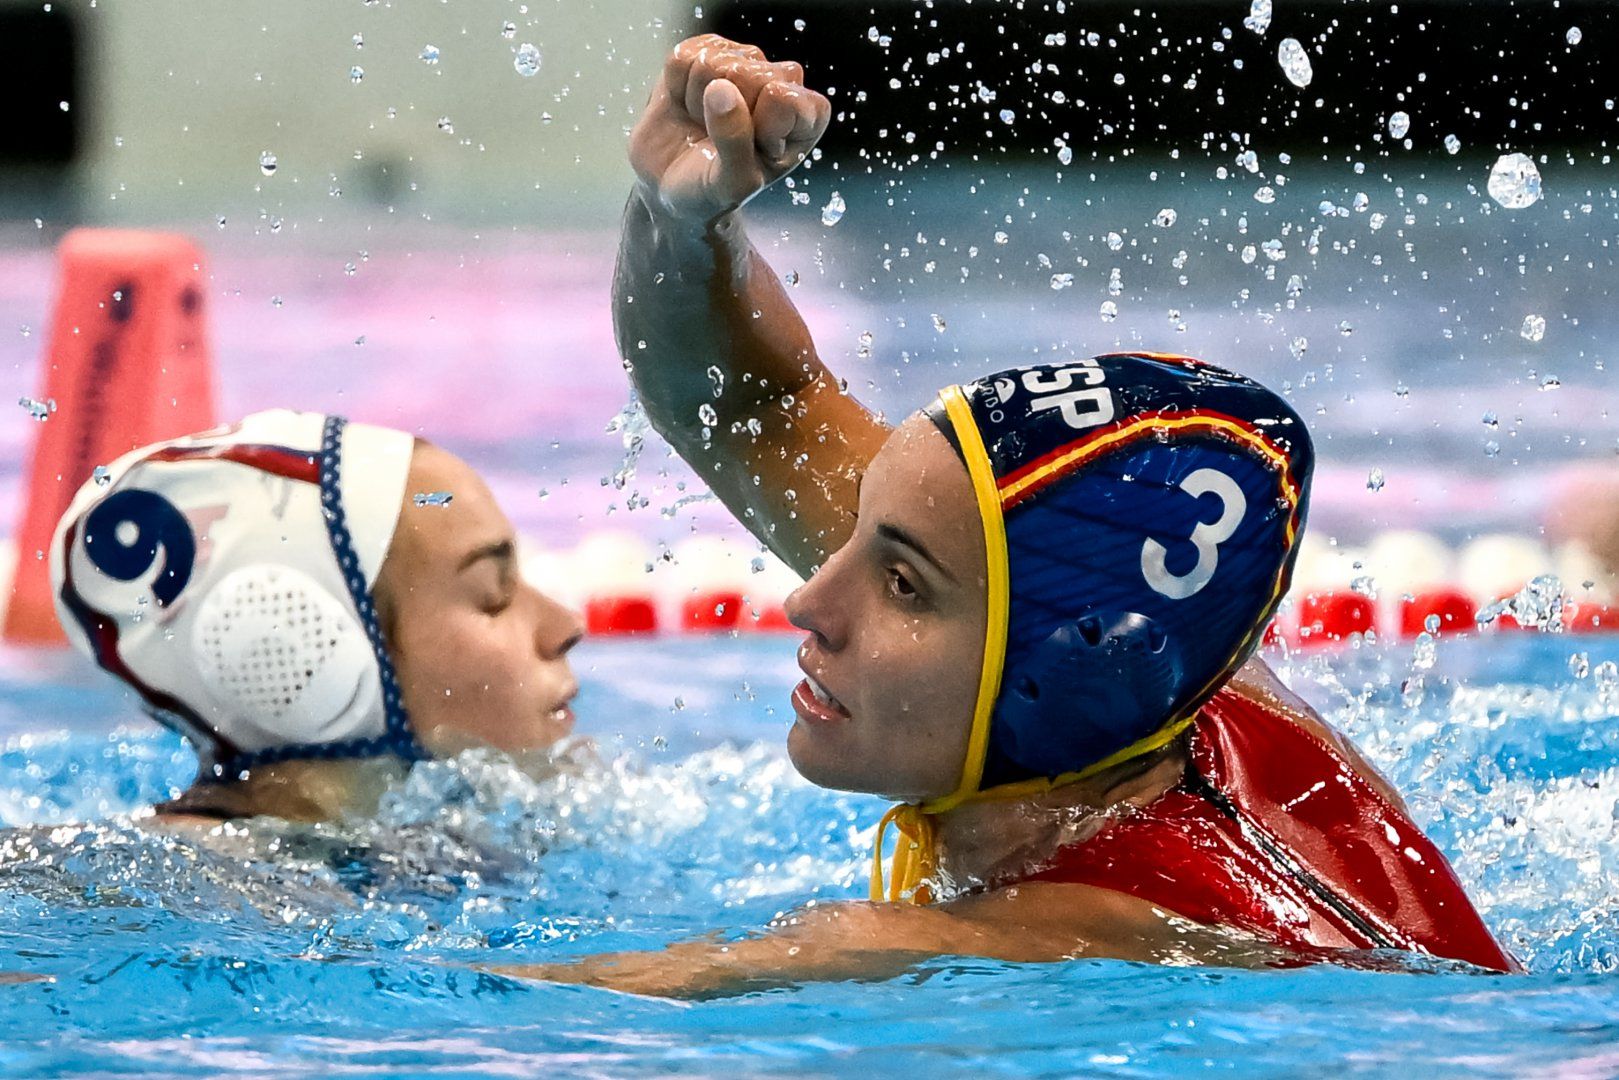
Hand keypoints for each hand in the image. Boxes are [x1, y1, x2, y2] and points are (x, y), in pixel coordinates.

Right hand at [629, 34, 830, 222]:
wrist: (671, 187)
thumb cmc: (712, 191)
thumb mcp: (732, 184)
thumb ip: (735, 142)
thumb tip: (721, 89)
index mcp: (806, 116)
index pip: (783, 96)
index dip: (757, 124)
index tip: (751, 150)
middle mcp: (779, 81)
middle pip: (747, 73)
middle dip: (722, 113)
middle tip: (717, 140)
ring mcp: (742, 62)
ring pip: (712, 62)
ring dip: (696, 101)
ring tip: (703, 125)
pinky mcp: (705, 51)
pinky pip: (682, 57)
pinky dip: (676, 86)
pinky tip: (687, 106)